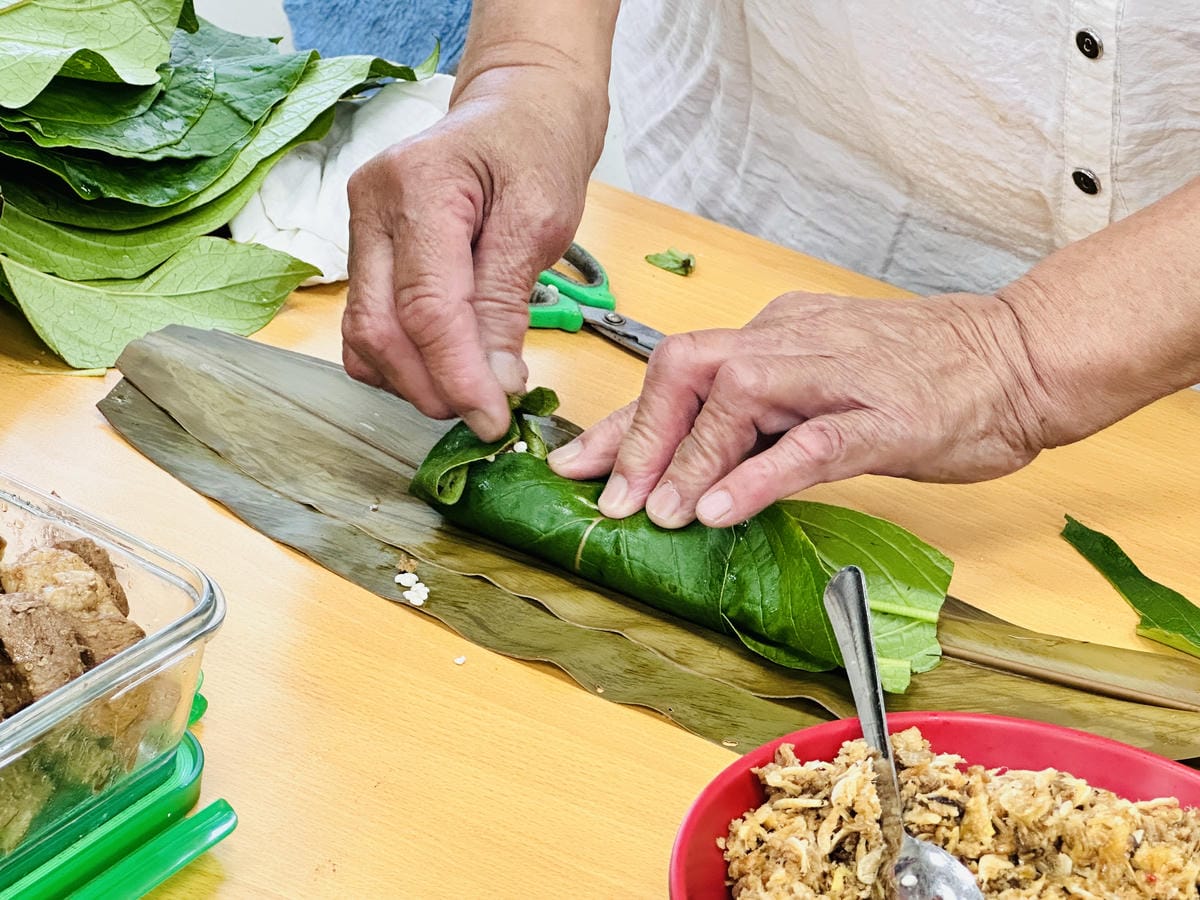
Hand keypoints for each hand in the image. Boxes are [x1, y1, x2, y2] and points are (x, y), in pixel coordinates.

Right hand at [342, 65, 605, 439]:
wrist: (515, 110)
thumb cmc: (535, 150)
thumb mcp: (542, 219)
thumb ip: (507, 301)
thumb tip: (492, 383)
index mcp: (418, 185)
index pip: (426, 307)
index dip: (458, 376)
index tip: (493, 420)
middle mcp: (370, 206)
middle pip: (380, 329)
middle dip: (432, 388)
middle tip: (486, 416)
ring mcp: (359, 229)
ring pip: (363, 337)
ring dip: (414, 382)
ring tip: (472, 392)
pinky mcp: (364, 252)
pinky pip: (366, 327)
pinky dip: (400, 363)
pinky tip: (445, 368)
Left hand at [548, 290, 1049, 527]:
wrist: (1020, 356)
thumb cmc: (923, 375)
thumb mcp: (824, 381)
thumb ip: (764, 413)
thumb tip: (698, 460)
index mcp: (775, 331)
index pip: (677, 369)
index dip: (620, 422)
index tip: (575, 464)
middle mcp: (792, 340)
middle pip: (686, 368)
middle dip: (637, 436)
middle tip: (608, 499)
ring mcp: (838, 376)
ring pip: (737, 398)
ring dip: (686, 459)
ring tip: (657, 513)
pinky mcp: (884, 416)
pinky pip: (810, 444)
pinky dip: (758, 476)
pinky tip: (722, 511)